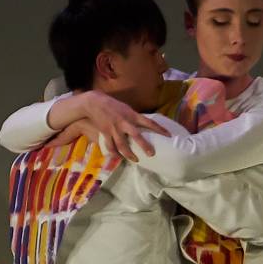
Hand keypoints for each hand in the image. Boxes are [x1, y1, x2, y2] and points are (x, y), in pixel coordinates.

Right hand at [47, 91, 167, 162]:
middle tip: (151, 154)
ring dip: (129, 154)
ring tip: (136, 160)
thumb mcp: (126, 108)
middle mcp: (124, 122)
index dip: (159, 129)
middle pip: (136, 136)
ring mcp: (114, 129)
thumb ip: (134, 117)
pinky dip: (114, 153)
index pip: (149, 122)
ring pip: (122, 145)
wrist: (94, 103)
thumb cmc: (113, 105)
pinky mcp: (105, 133)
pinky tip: (118, 158)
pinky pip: (110, 146)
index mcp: (132, 115)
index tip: (168, 135)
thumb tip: (144, 125)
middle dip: (144, 145)